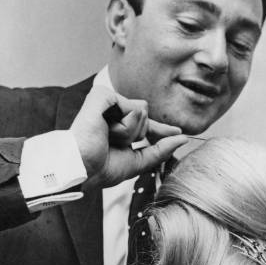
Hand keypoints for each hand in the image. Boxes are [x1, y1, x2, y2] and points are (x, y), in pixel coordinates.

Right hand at [71, 85, 187, 187]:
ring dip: (130, 133)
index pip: (144, 124)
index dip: (160, 129)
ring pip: (141, 111)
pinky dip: (126, 126)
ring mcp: (106, 101)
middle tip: (112, 144)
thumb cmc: (101, 168)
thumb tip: (183, 139)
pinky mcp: (102, 95)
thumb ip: (160, 150)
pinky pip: (134, 107)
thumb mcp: (137, 162)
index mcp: (116, 125)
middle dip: (137, 134)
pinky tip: (106, 131)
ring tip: (107, 138)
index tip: (178, 132)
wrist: (82, 168)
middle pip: (146, 115)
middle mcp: (110, 110)